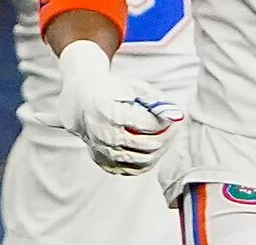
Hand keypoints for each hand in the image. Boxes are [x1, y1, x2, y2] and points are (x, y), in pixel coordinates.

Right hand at [54, 39, 180, 174]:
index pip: (149, 125)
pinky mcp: (105, 163)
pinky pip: (136, 168)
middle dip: (168, 135)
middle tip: (176, 125)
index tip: (176, 115)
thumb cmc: (108, 90)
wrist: (78, 100)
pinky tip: (151, 145)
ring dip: (161, 149)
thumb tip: (177, 114)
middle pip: (149, 145)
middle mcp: (103, 135)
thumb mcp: (129, 86)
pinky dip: (148, 159)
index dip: (167, 121)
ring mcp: (102, 152)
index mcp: (107, 113)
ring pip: (145, 160)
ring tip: (166, 135)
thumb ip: (154, 99)